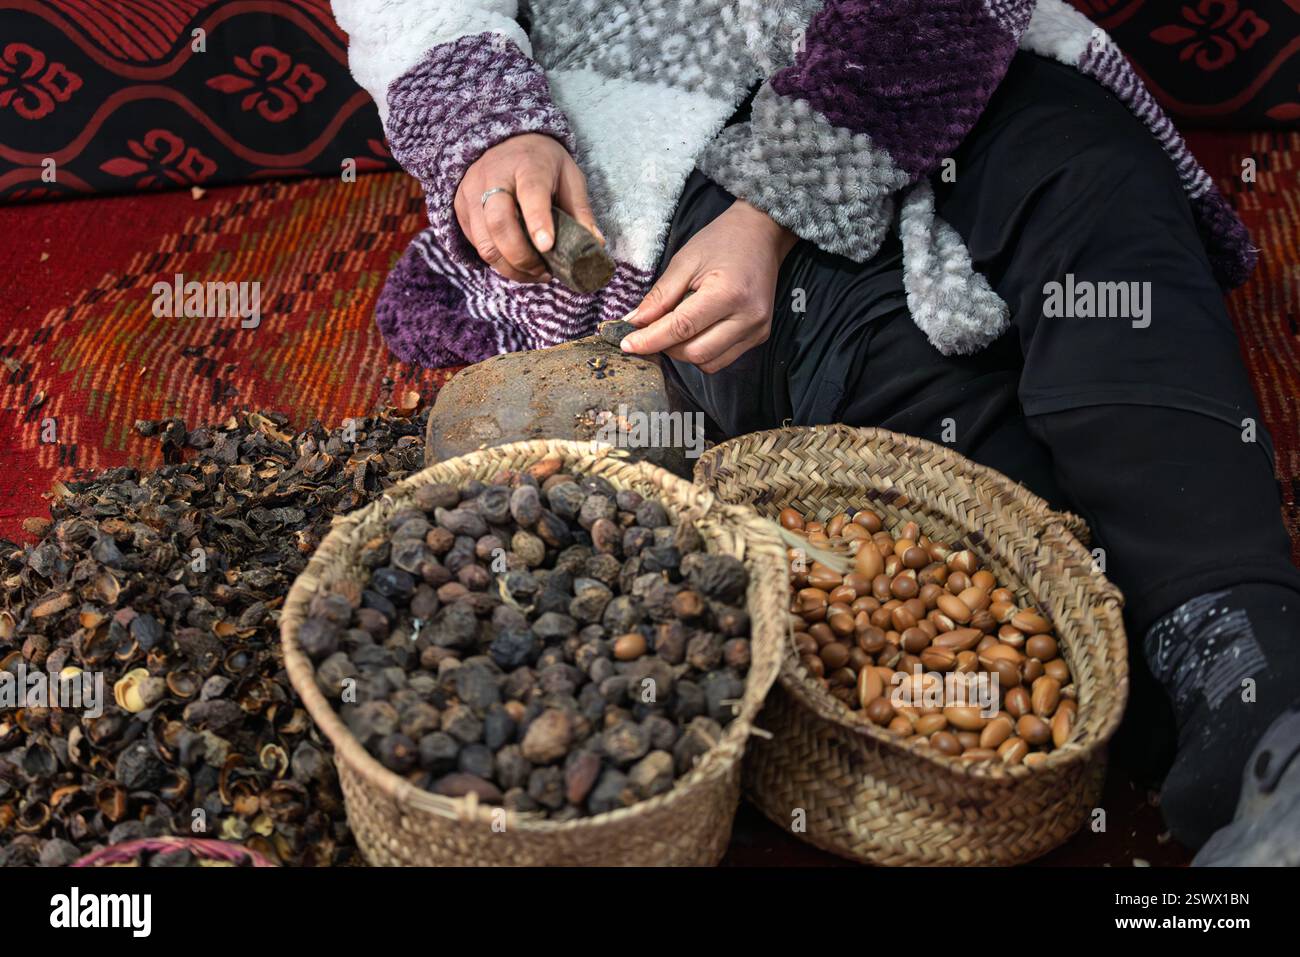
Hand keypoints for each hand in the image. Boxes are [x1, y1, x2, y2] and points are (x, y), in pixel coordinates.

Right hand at [454, 133, 601, 282]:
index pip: (531, 194)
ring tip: (533, 273)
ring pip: (484, 243)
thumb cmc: (542, 163)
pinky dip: (497, 262)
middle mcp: (494, 177)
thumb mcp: (568, 176)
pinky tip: (516, 263)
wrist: (503, 141)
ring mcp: (472, 193)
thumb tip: (595, 244)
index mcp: (528, 165)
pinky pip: (476, 245)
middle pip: (500, 223)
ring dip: (509, 267)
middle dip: (522, 257)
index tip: (547, 247)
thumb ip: (580, 210)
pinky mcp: (461, 209)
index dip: (538, 222)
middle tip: (544, 271)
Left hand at [620, 201, 796, 372]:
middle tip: (650, 332)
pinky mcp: (759, 336)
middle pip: (695, 352)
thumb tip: (634, 323)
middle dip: (666, 347)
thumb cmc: (722, 241)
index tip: (627, 344)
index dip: (651, 339)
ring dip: (684, 353)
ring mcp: (757, 330)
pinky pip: (722, 359)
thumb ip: (660, 296)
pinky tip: (695, 332)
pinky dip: (701, 352)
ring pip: (708, 362)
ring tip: (675, 329)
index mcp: (728, 293)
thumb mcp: (684, 261)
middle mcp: (748, 318)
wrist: (761, 234)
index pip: (682, 328)